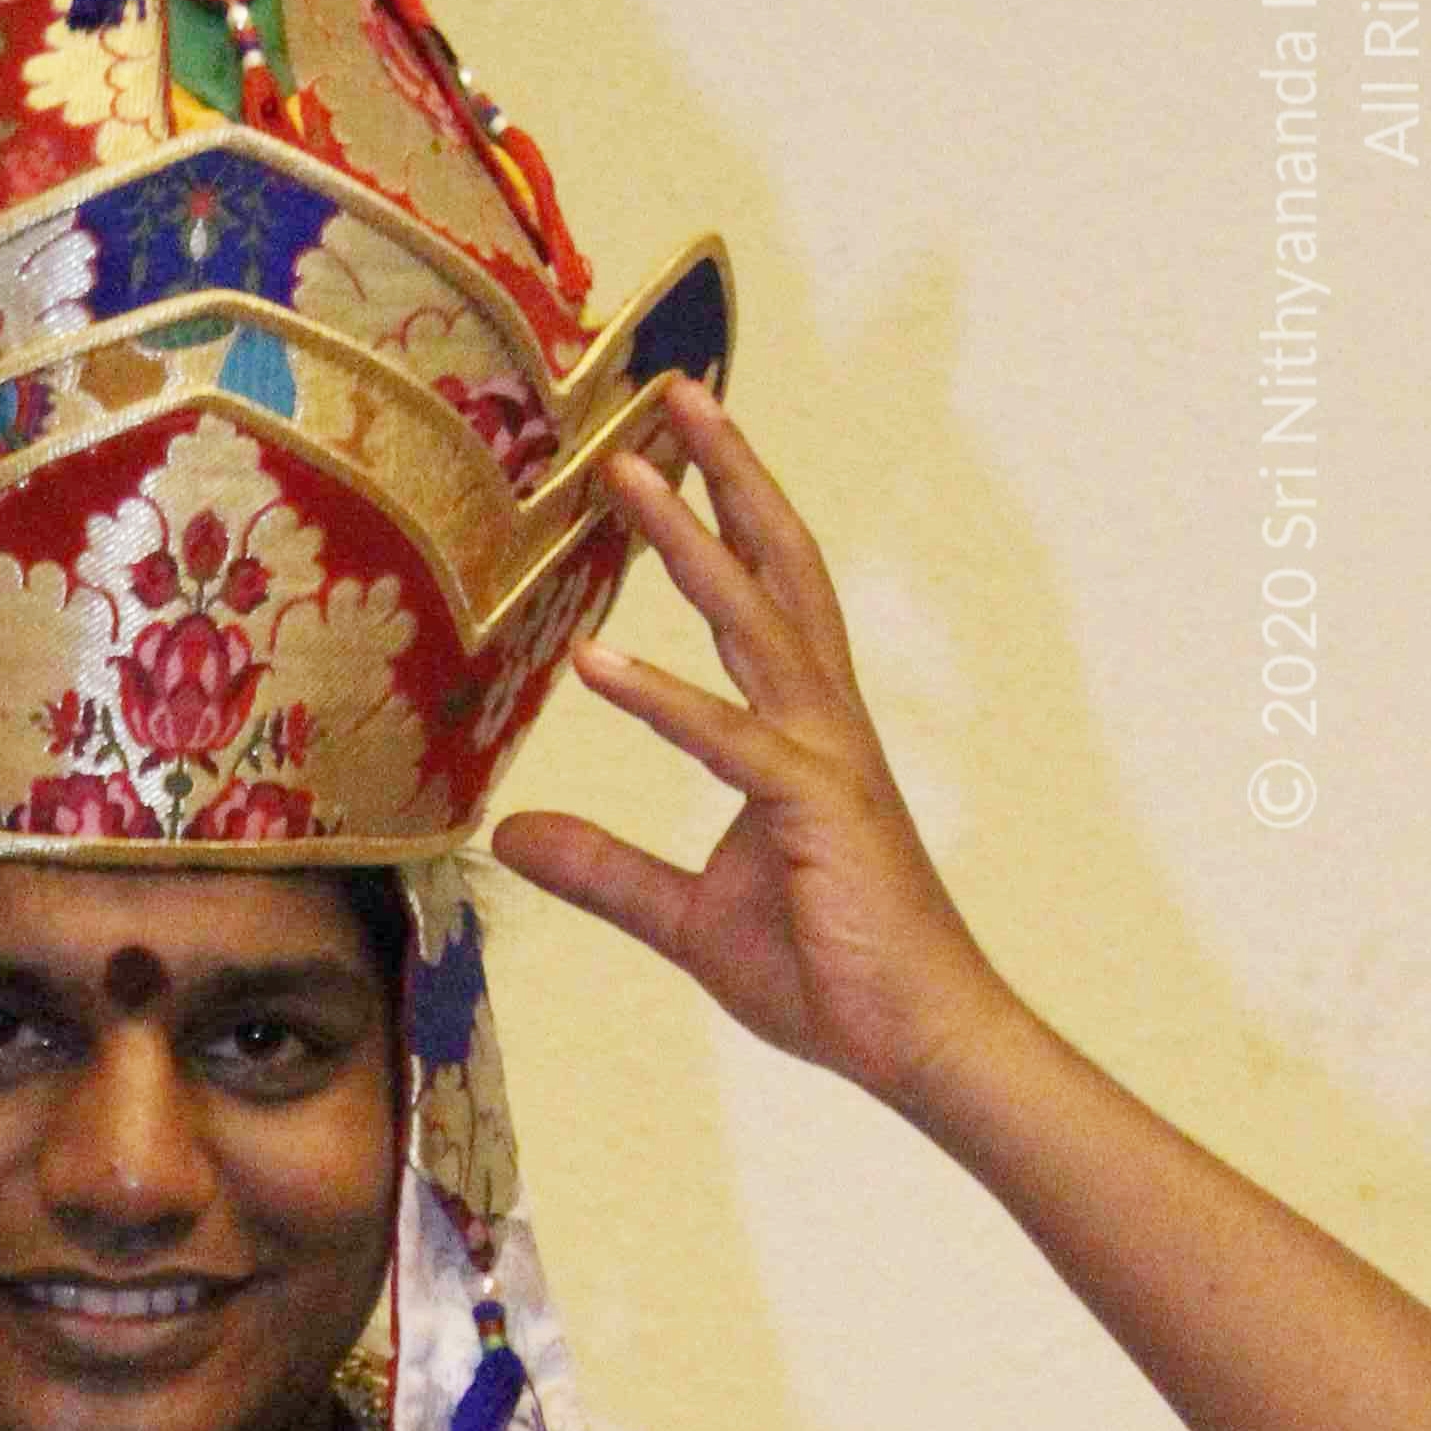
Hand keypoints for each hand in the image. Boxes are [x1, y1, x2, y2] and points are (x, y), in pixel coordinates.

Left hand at [494, 382, 1011, 1113]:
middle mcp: (819, 724)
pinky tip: (597, 663)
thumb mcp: (685, 918)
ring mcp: (823, 760)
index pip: (761, 597)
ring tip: (629, 471)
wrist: (916, 1040)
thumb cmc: (831, 974)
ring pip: (758, 621)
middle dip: (724, 474)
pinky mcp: (816, 811)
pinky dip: (663, 700)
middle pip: (775, 566)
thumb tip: (514, 833)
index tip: (673, 447)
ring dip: (692, 540)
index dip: (722, 515)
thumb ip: (604, 869)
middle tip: (668, 391)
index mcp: (798, 735)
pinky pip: (731, 742)